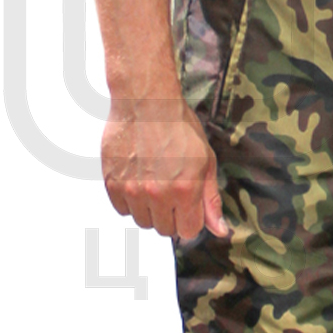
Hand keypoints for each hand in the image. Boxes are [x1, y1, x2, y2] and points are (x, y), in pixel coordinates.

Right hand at [101, 96, 229, 240]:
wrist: (145, 101)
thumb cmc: (178, 126)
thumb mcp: (206, 160)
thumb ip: (211, 199)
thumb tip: (220, 231)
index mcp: (185, 189)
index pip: (188, 231)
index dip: (190, 219)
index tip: (188, 206)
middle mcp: (157, 194)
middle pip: (164, 229)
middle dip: (171, 215)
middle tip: (171, 190)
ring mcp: (132, 189)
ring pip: (142, 221)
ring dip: (149, 209)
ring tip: (154, 182)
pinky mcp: (112, 182)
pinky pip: (122, 209)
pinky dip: (130, 200)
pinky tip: (138, 180)